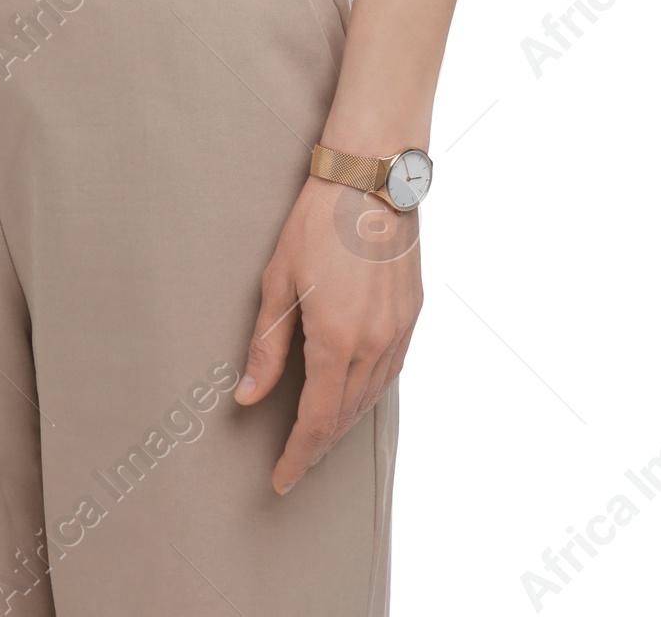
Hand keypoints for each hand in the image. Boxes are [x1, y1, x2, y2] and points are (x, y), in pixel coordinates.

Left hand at [234, 176, 420, 490]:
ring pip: (370, 400)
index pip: (316, 421)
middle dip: (317, 447)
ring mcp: (398, 332)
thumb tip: (248, 396)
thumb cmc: (318, 223)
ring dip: (343, 424)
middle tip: (293, 464)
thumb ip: (266, 345)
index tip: (280, 479)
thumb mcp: (278, 281)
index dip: (297, 457)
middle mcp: (373, 345)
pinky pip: (390, 373)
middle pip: (344, 417)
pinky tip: (353, 395)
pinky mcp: (412, 316)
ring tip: (318, 436)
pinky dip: (368, 395)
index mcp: (336, 340)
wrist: (371, 180)